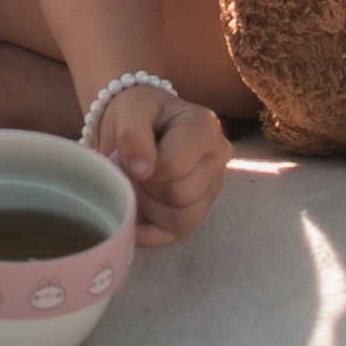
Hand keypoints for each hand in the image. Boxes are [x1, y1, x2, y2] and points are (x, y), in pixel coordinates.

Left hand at [97, 85, 226, 247]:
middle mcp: (217, 158)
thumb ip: (133, 134)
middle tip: (129, 172)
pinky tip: (134, 216)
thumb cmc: (138, 112)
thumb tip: (141, 170)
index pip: (175, 166)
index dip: (144, 168)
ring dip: (148, 209)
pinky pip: (177, 235)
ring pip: (182, 219)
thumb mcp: (130, 110)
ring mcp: (212, 188)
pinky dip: (149, 232)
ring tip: (135, 186)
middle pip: (180, 194)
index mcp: (206, 128)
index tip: (128, 156)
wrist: (138, 122)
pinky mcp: (199, 211)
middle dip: (146, 188)